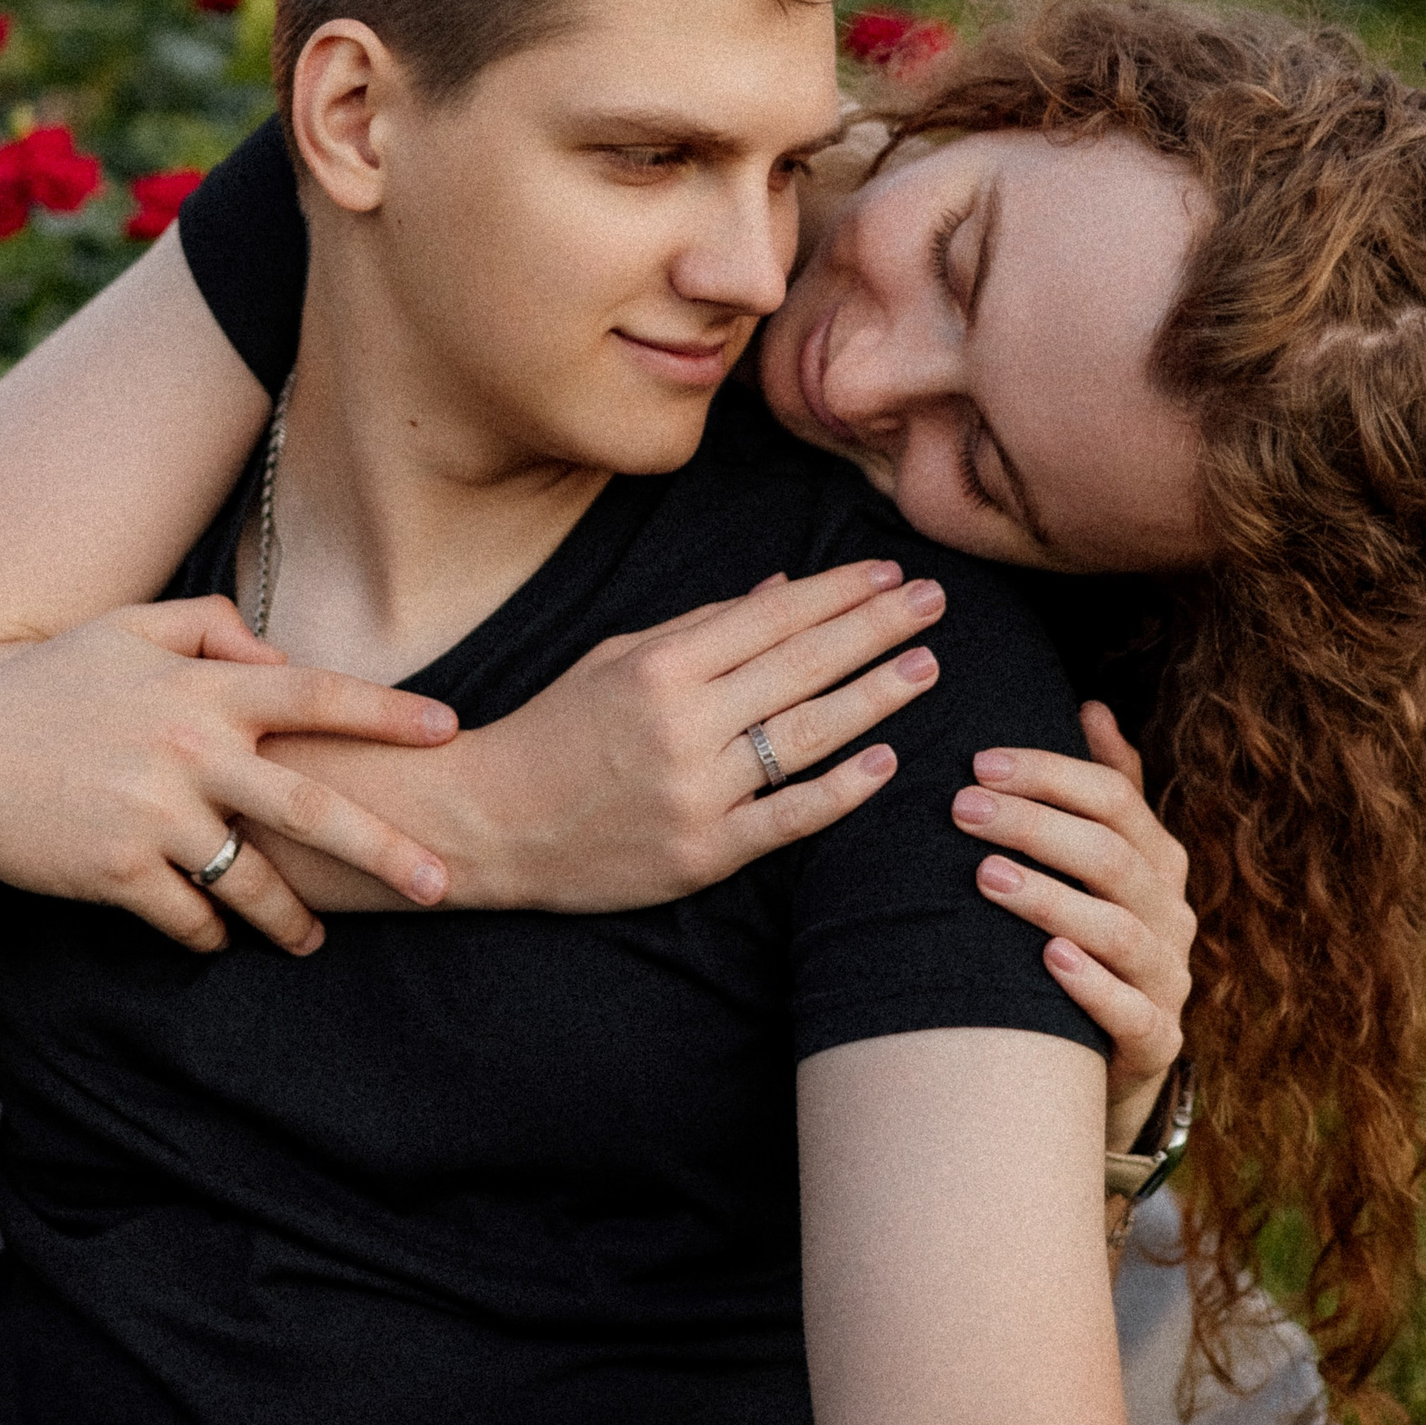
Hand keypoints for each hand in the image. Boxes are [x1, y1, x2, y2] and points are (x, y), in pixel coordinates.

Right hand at [0, 596, 459, 956]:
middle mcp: (189, 749)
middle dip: (386, 849)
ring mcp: (155, 816)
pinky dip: (207, 932)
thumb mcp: (119, 629)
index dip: (387, 713)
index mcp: (198, 688)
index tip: (451, 728)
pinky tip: (214, 938)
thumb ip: (208, 628)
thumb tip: (280, 654)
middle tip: (443, 883)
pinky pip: (189, 918)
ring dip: (290, 918)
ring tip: (312, 939)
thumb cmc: (37, 691)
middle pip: (313, 807)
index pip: (316, 694)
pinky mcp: (120, 873)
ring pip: (254, 881)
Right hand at [460, 560, 945, 911]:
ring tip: (927, 666)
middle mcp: (684, 722)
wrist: (491, 821)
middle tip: (935, 601)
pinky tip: (884, 762)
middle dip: (876, 627)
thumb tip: (783, 588)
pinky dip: (839, 791)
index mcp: (661, 664)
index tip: (890, 570)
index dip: (839, 591)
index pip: (773, 616)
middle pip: (802, 666)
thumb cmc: (557, 727)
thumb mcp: (617, 657)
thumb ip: (703, 624)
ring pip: (807, 736)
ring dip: (875, 697)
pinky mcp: (703, 853)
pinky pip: (787, 819)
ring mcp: (697, 791)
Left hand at [950, 700, 1192, 1152]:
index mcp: (1157, 859)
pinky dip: (1092, 984)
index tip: (978, 762)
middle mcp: (1171, 912)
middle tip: (961, 809)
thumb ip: (1106, 787)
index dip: (1049, 775)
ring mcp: (1169, 978)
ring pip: (1118, 930)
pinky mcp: (1158, 1041)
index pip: (1114, 799)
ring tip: (986, 876)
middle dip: (1033, 827)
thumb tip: (1094, 705)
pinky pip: (1134, 1013)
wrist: (1107, 1055)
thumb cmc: (1090, 935)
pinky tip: (1048, 959)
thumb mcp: (1101, 862)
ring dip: (1050, 899)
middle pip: (1110, 856)